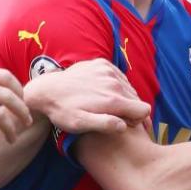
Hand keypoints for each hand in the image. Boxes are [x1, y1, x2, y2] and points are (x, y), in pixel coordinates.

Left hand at [24, 59, 150, 133]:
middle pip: (137, 99)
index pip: (144, 110)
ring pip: (130, 88)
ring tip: (106, 105)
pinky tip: (102, 92)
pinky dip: (116, 85)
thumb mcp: (80, 124)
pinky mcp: (102, 63)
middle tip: (113, 116)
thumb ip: (105, 125)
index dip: (137, 120)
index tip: (125, 123)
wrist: (46, 90)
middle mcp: (114, 82)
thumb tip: (124, 126)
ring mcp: (109, 71)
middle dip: (130, 109)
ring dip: (123, 97)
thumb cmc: (63, 111)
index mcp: (112, 99)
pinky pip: (120, 76)